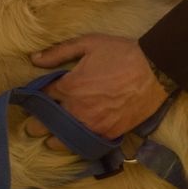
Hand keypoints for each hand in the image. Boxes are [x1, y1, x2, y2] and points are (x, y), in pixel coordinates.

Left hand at [25, 34, 168, 143]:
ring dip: (54, 139)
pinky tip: (75, 142)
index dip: (35, 98)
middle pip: (46, 123)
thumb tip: (34, 59)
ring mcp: (93, 125)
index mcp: (69, 87)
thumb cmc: (122, 53)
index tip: (32, 101)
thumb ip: (59, 52)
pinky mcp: (109, 134)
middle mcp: (77, 110)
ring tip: (50, 139)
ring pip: (63, 140)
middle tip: (32, 126)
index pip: (41, 97)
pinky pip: (86, 144)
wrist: (155, 70)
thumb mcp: (88, 44)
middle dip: (36, 124)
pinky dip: (78, 144)